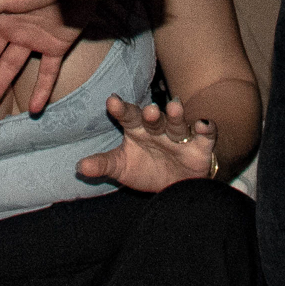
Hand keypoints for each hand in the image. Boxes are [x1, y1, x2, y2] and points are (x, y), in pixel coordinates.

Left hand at [76, 95, 219, 191]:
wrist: (178, 184)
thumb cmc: (147, 169)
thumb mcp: (122, 168)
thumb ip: (103, 165)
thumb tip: (79, 167)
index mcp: (137, 130)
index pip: (128, 116)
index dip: (120, 109)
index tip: (111, 102)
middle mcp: (158, 129)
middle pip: (154, 119)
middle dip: (151, 114)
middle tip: (148, 110)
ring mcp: (179, 136)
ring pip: (178, 123)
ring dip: (176, 116)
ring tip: (174, 107)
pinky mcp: (201, 145)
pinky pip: (205, 134)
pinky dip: (206, 128)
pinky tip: (203, 124)